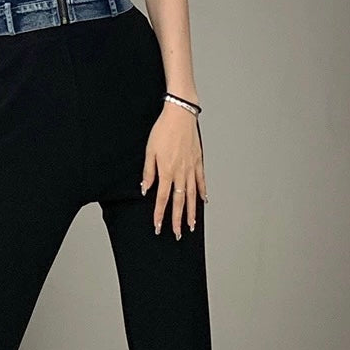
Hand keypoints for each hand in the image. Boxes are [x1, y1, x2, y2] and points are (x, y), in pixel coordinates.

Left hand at [140, 103, 207, 238]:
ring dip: (192, 212)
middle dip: (178, 220)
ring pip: (192, 195)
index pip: (162, 199)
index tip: (158, 226)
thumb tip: (146, 189)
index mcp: (166, 171)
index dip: (159, 214)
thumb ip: (148, 172)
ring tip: (192, 226)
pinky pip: (201, 181)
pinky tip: (203, 202)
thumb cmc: (162, 130)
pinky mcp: (198, 161)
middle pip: (179, 202)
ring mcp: (191, 168)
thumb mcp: (149, 151)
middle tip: (177, 233)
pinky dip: (203, 193)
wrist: (180, 115)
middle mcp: (180, 173)